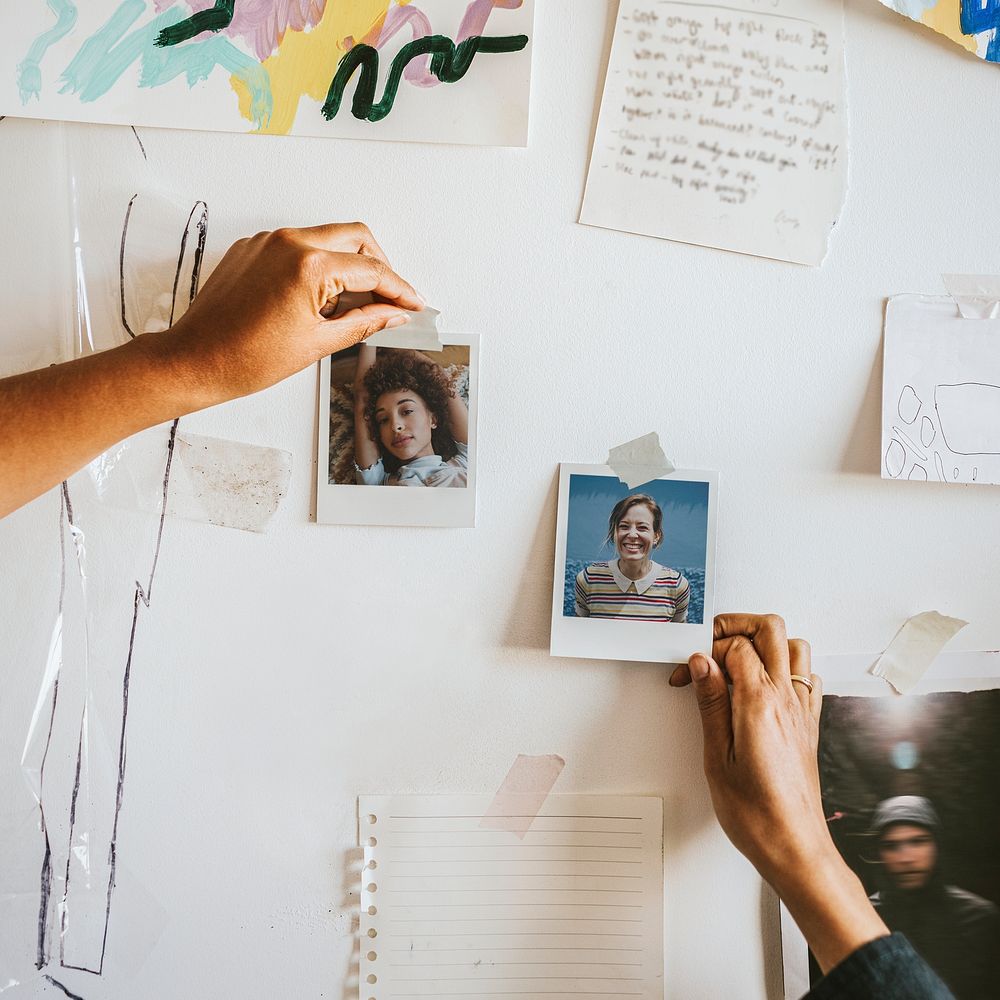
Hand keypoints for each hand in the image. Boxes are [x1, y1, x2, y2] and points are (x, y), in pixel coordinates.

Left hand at [144, 222, 423, 407]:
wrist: (195, 360)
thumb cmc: (245, 358)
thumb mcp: (318, 343)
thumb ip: (364, 322)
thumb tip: (393, 314)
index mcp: (308, 265)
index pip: (371, 270)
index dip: (400, 289)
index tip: (414, 304)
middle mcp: (288, 242)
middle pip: (356, 237)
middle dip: (380, 266)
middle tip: (391, 298)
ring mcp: (267, 241)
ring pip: (327, 237)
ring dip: (349, 264)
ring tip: (354, 304)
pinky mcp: (252, 247)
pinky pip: (298, 245)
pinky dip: (319, 264)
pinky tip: (319, 297)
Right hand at [671, 614, 888, 973]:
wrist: (795, 846)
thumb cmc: (756, 814)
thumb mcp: (717, 757)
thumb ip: (711, 702)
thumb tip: (700, 664)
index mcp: (760, 703)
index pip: (734, 646)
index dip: (704, 652)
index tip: (687, 673)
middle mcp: (788, 699)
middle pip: (770, 629)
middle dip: (736, 626)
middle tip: (711, 645)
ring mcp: (803, 709)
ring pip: (794, 646)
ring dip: (764, 643)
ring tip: (736, 660)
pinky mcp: (811, 724)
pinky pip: (808, 675)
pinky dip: (787, 666)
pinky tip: (765, 684)